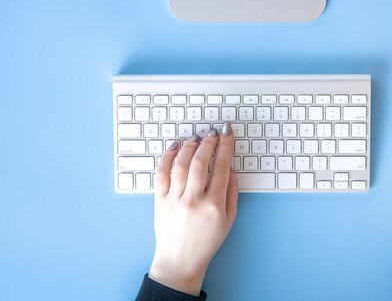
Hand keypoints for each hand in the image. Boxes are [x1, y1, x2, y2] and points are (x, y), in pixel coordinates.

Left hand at [148, 123, 237, 295]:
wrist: (181, 260)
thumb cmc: (206, 242)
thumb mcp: (229, 219)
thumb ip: (231, 192)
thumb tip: (230, 169)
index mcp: (214, 205)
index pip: (221, 166)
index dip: (225, 145)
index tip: (227, 133)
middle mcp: (193, 200)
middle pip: (200, 161)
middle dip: (208, 141)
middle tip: (212, 132)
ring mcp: (174, 200)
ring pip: (181, 164)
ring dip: (189, 146)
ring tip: (196, 137)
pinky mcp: (160, 201)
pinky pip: (161, 173)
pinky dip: (167, 157)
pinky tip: (174, 147)